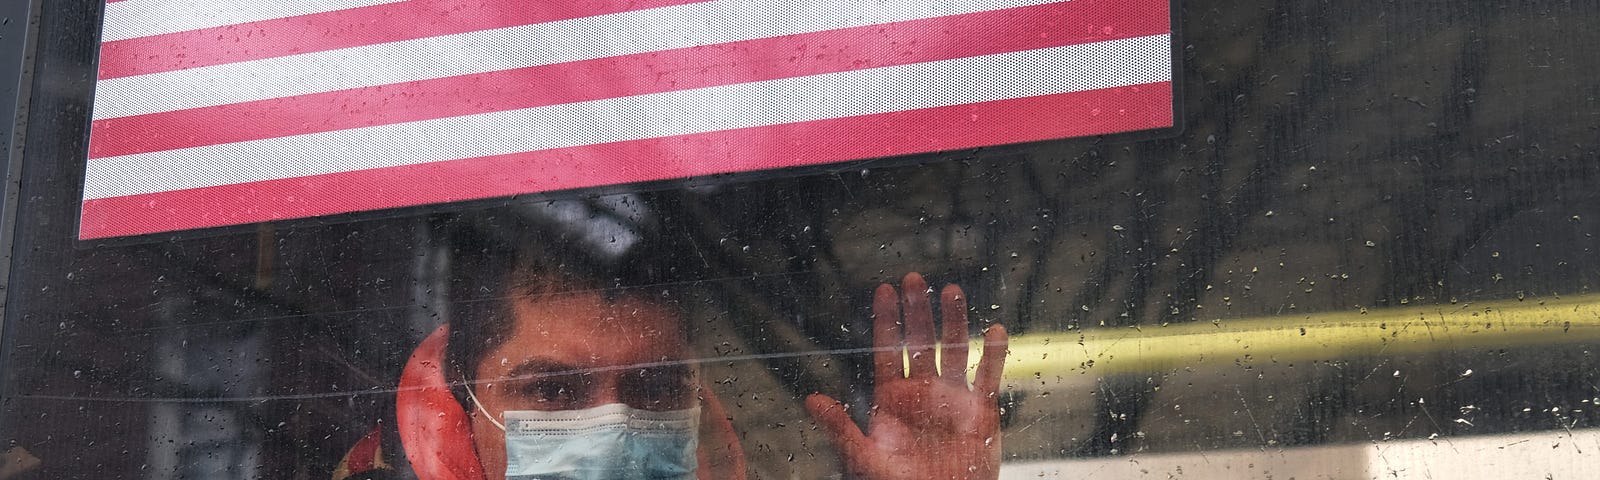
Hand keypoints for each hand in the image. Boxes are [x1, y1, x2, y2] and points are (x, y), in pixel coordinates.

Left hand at [805, 272, 1008, 479]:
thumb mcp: (864, 457)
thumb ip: (840, 427)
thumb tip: (810, 400)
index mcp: (892, 398)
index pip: (888, 350)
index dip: (886, 320)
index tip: (884, 288)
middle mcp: (922, 392)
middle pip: (919, 342)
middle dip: (916, 310)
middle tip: (913, 278)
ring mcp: (952, 399)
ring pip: (954, 351)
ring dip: (953, 321)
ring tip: (951, 291)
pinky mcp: (981, 412)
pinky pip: (989, 377)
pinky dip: (993, 355)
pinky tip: (994, 331)